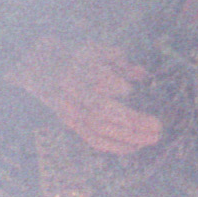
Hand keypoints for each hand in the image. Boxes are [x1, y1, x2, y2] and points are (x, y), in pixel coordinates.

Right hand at [12, 39, 162, 155]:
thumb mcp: (97, 50)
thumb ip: (120, 62)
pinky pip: (93, 140)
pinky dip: (116, 146)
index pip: (99, 80)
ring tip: (152, 138)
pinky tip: (135, 146)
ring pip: (98, 130)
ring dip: (128, 138)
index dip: (119, 87)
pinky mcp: (70, 123)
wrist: (40, 67)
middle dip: (132, 121)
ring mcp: (69, 109)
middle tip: (157, 127)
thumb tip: (144, 76)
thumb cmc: (76, 57)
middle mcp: (72, 91)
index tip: (134, 90)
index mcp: (78, 67)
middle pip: (102, 110)